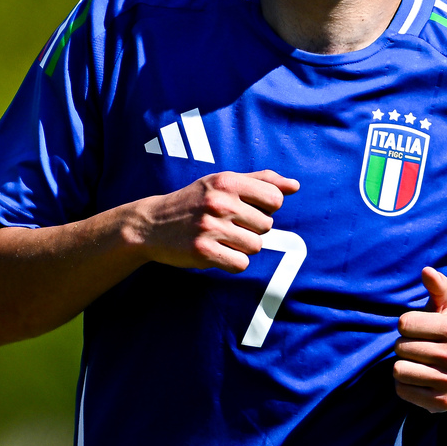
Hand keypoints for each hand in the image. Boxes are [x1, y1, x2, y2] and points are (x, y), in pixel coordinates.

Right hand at [133, 170, 298, 272]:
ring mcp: (210, 227)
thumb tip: (295, 186)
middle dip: (252, 228)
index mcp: (227, 181)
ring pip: (256, 246)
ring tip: (222, 238)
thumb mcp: (223, 182)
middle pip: (267, 225)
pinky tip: (218, 252)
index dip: (267, 208)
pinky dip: (233, 262)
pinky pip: (241, 264)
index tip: (249, 209)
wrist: (151, 224)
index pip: (275, 198)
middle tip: (228, 225)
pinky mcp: (203, 252)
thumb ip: (261, 181)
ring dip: (243, 246)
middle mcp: (219, 202)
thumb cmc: (194, 202)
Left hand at [393, 267, 446, 411]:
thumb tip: (426, 271)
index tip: (416, 327)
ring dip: (402, 364)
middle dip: (404, 345)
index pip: (405, 323)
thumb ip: (438, 286)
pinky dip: (404, 383)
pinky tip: (418, 378)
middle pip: (401, 348)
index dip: (406, 324)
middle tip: (417, 347)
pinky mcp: (441, 403)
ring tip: (416, 362)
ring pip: (399, 370)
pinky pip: (402, 390)